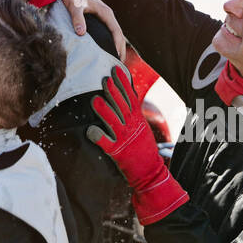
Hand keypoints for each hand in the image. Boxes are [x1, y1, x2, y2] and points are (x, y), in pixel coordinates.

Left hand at [60, 0, 125, 58]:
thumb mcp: (74, 7)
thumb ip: (77, 19)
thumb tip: (81, 34)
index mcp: (106, 13)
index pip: (116, 32)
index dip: (118, 46)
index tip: (117, 58)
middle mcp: (107, 15)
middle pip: (119, 35)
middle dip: (121, 49)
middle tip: (119, 65)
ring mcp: (103, 16)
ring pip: (114, 33)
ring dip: (117, 46)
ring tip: (115, 60)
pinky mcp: (98, 17)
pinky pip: (108, 31)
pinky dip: (110, 41)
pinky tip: (105, 49)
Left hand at [87, 66, 186, 223]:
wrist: (151, 173)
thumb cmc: (143, 148)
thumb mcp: (140, 126)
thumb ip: (132, 111)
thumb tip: (125, 93)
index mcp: (137, 119)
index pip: (130, 97)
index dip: (123, 83)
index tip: (116, 69)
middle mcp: (132, 126)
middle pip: (122, 106)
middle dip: (113, 92)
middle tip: (105, 79)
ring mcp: (125, 139)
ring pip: (114, 122)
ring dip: (104, 111)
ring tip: (95, 100)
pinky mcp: (118, 152)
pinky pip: (106, 143)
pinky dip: (98, 136)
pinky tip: (90, 130)